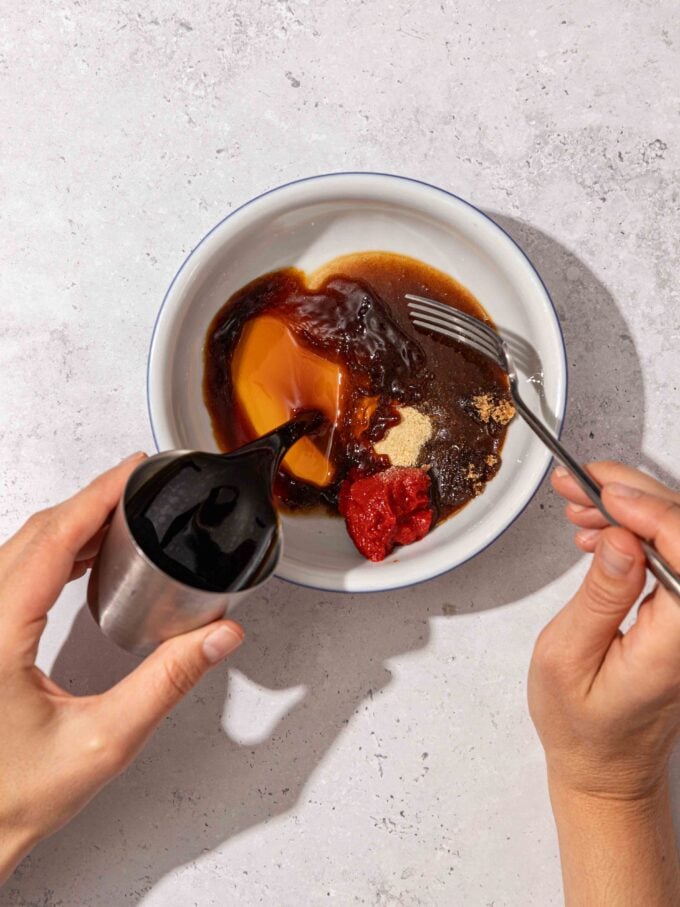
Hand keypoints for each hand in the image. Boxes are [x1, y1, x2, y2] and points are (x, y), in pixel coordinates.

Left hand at [0, 455, 243, 881]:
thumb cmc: (15, 795)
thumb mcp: (104, 740)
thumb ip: (168, 682)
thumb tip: (218, 637)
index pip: (53, 539)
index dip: (97, 495)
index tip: (133, 470)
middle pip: (37, 533)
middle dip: (92, 500)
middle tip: (140, 484)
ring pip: (21, 548)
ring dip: (73, 523)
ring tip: (122, 513)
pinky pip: (15, 570)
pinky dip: (55, 550)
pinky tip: (85, 554)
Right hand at [529, 461, 679, 905]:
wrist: (605, 765)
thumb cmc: (583, 725)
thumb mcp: (566, 657)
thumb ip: (600, 596)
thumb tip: (623, 538)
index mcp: (679, 643)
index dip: (648, 511)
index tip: (602, 492)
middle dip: (633, 496)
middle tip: (577, 484)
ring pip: (677, 538)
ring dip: (631, 509)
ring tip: (578, 506)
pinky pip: (670, 555)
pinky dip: (636, 531)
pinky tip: (600, 531)